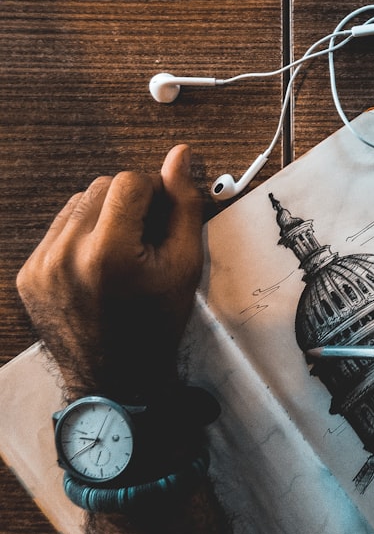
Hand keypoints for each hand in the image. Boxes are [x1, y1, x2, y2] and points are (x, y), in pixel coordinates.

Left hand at [16, 145, 204, 400]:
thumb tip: (179, 156)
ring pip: (78, 202)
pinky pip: (58, 229)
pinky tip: (100, 264)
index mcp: (109, 252)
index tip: (164, 216)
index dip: (155, 191)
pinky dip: (82, 235)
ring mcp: (41, 264)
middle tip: (147, 235)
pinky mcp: (28, 273)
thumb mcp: (185, 264)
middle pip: (102, 186)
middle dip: (130, 201)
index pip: (129, 181)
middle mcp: (67, 254)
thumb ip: (183, 204)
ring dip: (104, 215)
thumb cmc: (156, 325)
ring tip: (123, 251)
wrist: (115, 377)